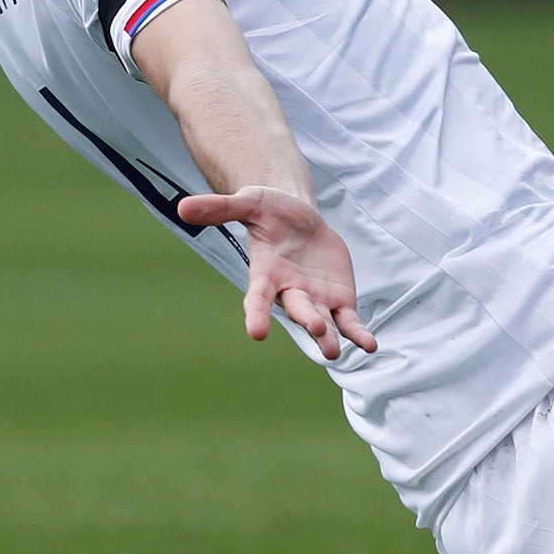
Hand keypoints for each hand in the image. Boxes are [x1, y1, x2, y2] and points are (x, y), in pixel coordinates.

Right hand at [176, 186, 377, 360]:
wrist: (299, 218)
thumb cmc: (269, 212)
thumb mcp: (247, 203)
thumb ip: (220, 209)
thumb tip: (183, 207)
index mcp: (266, 274)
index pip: (257, 298)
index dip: (256, 315)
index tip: (257, 333)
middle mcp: (289, 292)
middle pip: (298, 310)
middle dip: (307, 319)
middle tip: (316, 327)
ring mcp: (316, 299)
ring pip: (323, 322)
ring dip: (329, 336)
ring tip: (334, 351)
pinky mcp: (339, 299)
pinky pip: (348, 321)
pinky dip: (358, 333)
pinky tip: (369, 345)